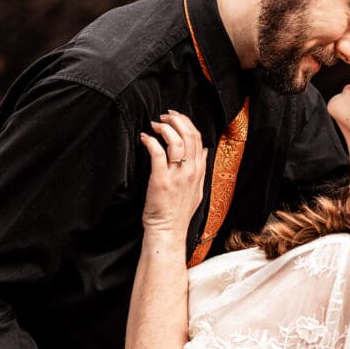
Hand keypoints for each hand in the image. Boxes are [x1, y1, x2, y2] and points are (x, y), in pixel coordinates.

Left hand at [140, 111, 206, 234]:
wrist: (168, 231)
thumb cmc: (178, 212)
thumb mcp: (197, 189)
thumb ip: (201, 168)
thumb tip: (204, 151)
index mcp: (199, 171)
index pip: (198, 138)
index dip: (186, 123)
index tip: (175, 118)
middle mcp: (191, 171)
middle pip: (188, 135)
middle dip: (176, 120)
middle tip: (164, 116)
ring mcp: (177, 176)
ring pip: (176, 141)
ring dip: (165, 128)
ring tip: (155, 125)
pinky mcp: (161, 181)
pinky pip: (158, 154)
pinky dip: (152, 142)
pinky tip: (145, 138)